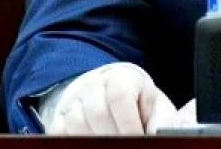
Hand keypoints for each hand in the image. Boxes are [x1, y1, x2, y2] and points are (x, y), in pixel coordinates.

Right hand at [47, 62, 178, 134]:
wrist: (116, 94)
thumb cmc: (139, 104)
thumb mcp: (155, 108)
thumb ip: (161, 121)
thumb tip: (158, 134)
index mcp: (120, 79)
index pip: (119, 97)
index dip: (128, 123)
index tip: (138, 138)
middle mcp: (94, 85)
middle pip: (96, 112)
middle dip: (112, 135)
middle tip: (125, 144)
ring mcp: (74, 100)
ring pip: (75, 122)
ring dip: (93, 138)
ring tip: (109, 143)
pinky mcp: (60, 116)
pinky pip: (59, 130)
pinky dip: (73, 140)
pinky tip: (91, 142)